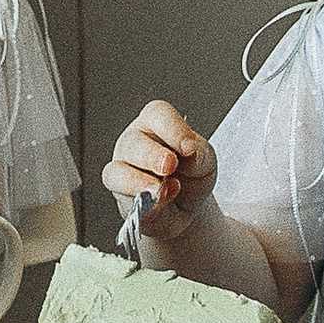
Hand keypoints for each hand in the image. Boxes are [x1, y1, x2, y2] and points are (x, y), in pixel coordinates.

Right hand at [102, 100, 214, 252]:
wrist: (185, 208)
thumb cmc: (191, 176)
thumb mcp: (206, 162)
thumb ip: (201, 155)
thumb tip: (190, 154)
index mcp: (157, 124)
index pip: (158, 114)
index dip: (172, 128)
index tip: (189, 148)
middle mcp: (136, 141)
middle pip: (134, 141)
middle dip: (152, 155)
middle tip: (169, 166)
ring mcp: (123, 167)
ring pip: (118, 169)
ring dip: (138, 181)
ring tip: (161, 191)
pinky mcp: (120, 192)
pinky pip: (118, 193)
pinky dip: (137, 196)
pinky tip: (158, 201)